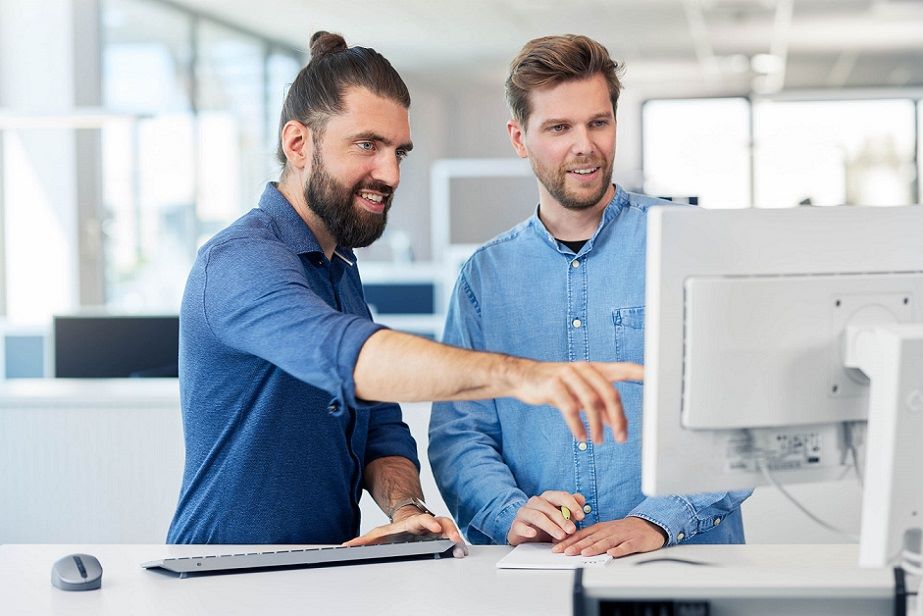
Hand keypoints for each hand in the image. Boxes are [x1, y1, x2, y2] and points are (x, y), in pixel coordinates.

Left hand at [344, 512, 468, 557]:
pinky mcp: (442, 536)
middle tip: (454, 539)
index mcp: (412, 523)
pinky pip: (453, 537)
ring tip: (460, 547)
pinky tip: (461, 551)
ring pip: (449, 528)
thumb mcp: (378, 535)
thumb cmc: (394, 531)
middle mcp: (426, 524)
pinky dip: (458, 543)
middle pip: (441, 522)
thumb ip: (363, 541)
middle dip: (448, 529)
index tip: (434, 528)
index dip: (428, 523)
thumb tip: (345, 546)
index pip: (421, 520)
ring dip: (455, 536)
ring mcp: (436, 529)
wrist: (407, 521)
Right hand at [507, 491, 585, 544]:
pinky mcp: (516, 526)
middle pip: (548, 506)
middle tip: (572, 530)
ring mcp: (524, 513)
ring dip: (550, 525)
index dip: (572, 505)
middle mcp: (535, 502)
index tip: (582, 517)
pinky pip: (520, 526)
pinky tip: (534, 534)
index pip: (561, 496)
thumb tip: (581, 499)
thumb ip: (571, 509)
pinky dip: (527, 530)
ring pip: (536, 515)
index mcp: (548, 498)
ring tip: (560, 536)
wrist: (526, 535)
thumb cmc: (546, 525)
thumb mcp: (562, 518)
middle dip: (562, 518)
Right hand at [512, 361, 642, 444]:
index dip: (640, 373)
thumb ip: (598, 405)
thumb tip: (615, 422)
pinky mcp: (553, 385)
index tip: (657, 378)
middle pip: (609, 393)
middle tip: (621, 437)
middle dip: (618, 417)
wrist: (524, 377)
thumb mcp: (579, 394)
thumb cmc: (556, 386)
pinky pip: (570, 408)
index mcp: (594, 369)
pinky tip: (582, 436)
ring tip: (599, 441)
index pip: (622, 369)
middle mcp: (583, 368)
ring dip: (598, 425)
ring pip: (591, 402)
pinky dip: (578, 425)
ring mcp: (567, 375)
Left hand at [552, 516, 666, 557]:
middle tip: (566, 552)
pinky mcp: (635, 541)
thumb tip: (570, 545)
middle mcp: (609, 531)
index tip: (557, 548)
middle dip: (577, 545)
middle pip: (591, 538)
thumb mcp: (604, 531)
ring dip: (595, 547)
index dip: (569, 541)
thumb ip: (589, 537)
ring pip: (607, 541)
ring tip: (584, 553)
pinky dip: (619, 550)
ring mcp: (622, 536)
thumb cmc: (623, 531)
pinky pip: (627, 546)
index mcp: (600, 528)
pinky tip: (612, 554)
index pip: (581, 535)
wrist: (648, 525)